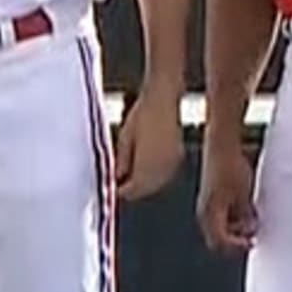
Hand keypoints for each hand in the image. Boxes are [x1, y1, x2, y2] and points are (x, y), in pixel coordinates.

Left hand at [112, 84, 184, 201]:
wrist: (163, 100)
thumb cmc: (142, 115)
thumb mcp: (124, 139)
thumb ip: (121, 163)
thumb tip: (117, 177)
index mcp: (146, 168)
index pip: (132, 191)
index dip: (120, 191)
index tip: (112, 188)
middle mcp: (161, 171)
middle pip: (144, 190)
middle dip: (132, 188)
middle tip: (120, 184)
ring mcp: (172, 165)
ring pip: (155, 184)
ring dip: (144, 183)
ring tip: (130, 176)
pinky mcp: (178, 158)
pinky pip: (164, 174)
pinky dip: (154, 175)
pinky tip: (146, 168)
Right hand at [197, 136, 257, 252]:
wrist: (221, 144)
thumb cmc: (230, 166)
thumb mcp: (243, 193)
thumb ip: (245, 215)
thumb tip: (249, 229)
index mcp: (210, 214)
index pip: (220, 242)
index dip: (236, 246)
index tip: (251, 243)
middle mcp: (205, 211)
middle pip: (217, 238)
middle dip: (235, 239)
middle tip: (252, 234)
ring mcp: (207, 203)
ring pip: (220, 226)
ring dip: (235, 227)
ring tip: (252, 219)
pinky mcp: (211, 195)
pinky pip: (221, 214)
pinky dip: (233, 216)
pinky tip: (246, 207)